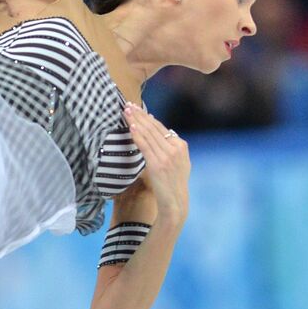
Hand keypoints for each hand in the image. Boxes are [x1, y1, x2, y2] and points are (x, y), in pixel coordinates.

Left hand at [123, 103, 189, 223]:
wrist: (175, 203)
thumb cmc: (172, 184)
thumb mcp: (178, 163)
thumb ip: (171, 148)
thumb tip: (164, 132)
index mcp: (181, 146)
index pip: (161, 127)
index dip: (147, 117)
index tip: (137, 109)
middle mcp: (176, 148)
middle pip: (154, 127)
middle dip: (140, 115)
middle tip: (128, 105)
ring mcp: (167, 156)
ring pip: (149, 134)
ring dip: (136, 121)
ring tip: (126, 111)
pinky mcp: (157, 164)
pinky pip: (145, 146)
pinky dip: (138, 135)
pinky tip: (131, 126)